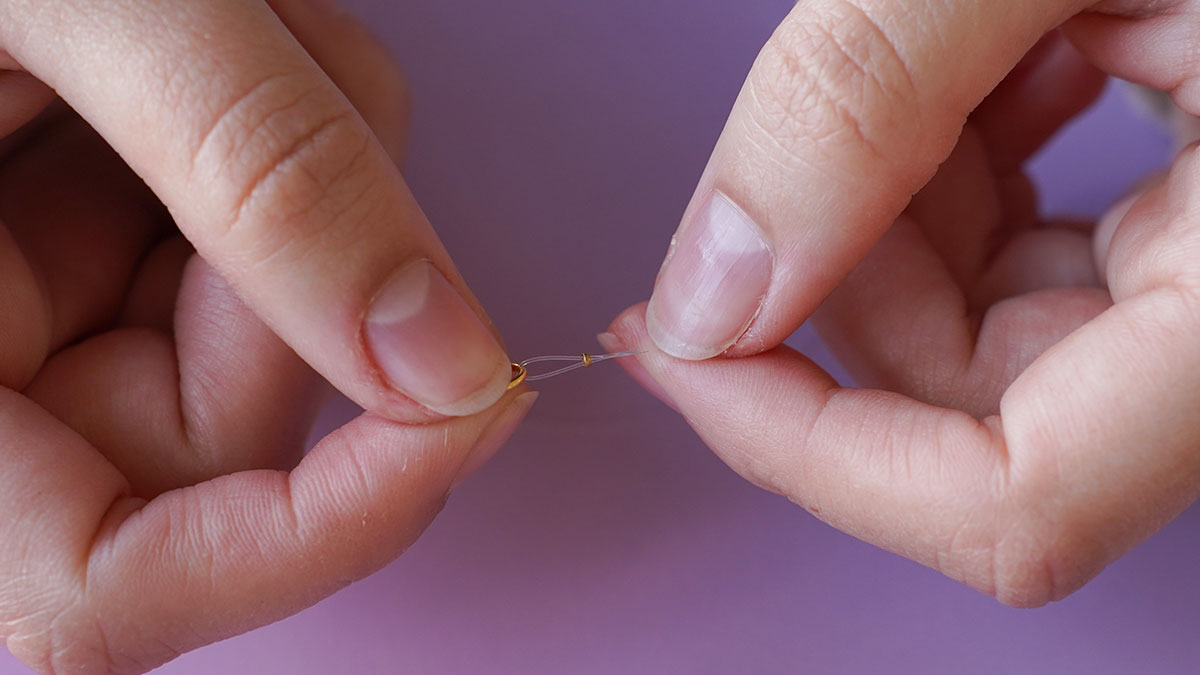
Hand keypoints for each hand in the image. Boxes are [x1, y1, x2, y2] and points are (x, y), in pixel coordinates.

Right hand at [0, 1, 532, 671]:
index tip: (470, 410)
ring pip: (243, 330)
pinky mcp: (61, 236)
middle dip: (311, 271)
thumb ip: (263, 174)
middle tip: (291, 93)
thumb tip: (447, 360)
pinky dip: (276, 144)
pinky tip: (228, 38)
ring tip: (238, 19)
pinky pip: (224, 245)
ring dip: (301, 176)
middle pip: (211, 436)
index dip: (305, 537)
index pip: (101, 592)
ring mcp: (13, 307)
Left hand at [607, 0, 1199, 606]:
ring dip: (899, 207)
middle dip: (847, 273)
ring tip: (944, 52)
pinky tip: (986, 69)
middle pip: (970, 410)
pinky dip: (959, 177)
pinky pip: (1032, 267)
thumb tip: (709, 294)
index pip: (1017, 505)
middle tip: (816, 124)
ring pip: (985, 337)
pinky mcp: (1193, 235)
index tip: (679, 354)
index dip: (816, 457)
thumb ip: (861, 99)